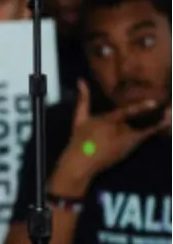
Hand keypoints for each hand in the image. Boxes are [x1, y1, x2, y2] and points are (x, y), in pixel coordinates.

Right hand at [53, 81, 168, 191]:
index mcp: (107, 121)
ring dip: (158, 122)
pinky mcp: (131, 148)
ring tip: (170, 114)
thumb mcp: (79, 118)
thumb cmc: (79, 139)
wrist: (82, 163)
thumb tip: (81, 80)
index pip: (125, 113)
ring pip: (145, 128)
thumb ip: (84, 99)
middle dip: (154, 114)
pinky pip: (146, 136)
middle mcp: (120, 131)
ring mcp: (127, 142)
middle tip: (170, 108)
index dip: (140, 108)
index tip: (153, 103)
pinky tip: (165, 123)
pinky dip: (155, 129)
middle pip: (140, 120)